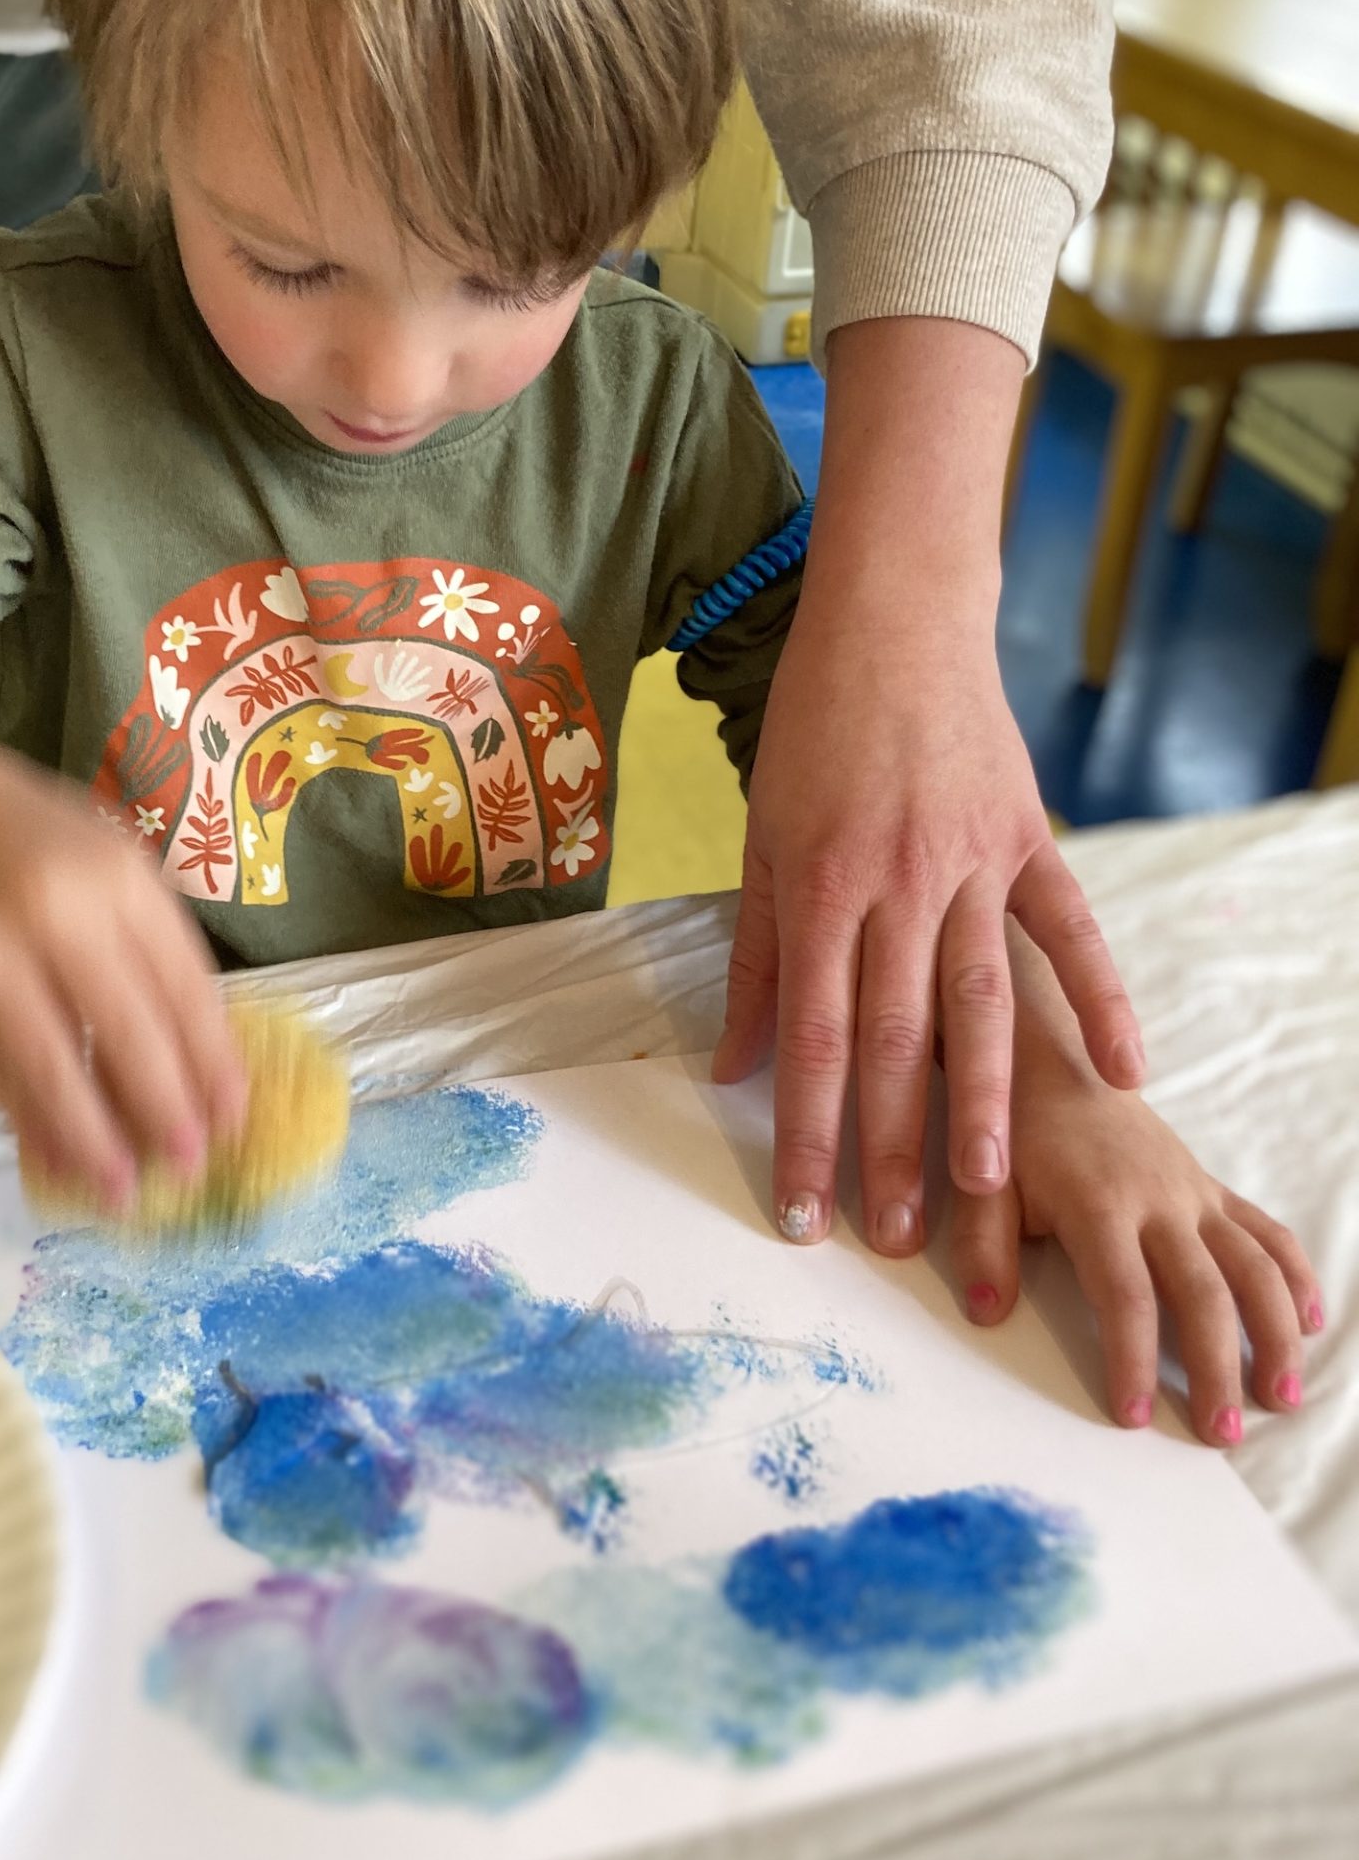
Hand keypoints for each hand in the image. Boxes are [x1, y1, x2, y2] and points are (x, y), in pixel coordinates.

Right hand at [0, 747, 247, 1210]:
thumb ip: (160, 953)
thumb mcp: (118, 874)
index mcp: (120, 879)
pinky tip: (56, 1160)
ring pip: (49, 1061)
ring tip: (120, 1190)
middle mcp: (56, 912)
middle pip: (122, 1026)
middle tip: (189, 1164)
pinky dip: (27, 1121)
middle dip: (160, 1104)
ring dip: (88, 1134)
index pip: (180, 983)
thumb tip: (208, 1069)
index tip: (234, 1116)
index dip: (211, 1057)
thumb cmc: (50, 856)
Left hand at [712, 316, 1141, 1256]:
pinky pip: (1072, 932)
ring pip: (982, 1004)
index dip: (806, 1134)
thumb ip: (756, 957)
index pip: (812, 1040)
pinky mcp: (1028, 840)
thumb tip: (733, 1068)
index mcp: (818, 886)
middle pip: (896, 1040)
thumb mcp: (760, 835)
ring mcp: (971, 862)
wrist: (893, 618)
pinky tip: (1126, 1074)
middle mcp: (895, 883)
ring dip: (985, 1104)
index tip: (801, 1215)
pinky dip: (1103, 1000)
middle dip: (889, 1148)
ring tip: (990, 1194)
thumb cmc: (810, 729)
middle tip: (892, 1241)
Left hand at [950, 954, 1320, 1444]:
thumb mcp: (983, 1183)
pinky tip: (1308, 1323)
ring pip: (1254, 1268)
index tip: (1133, 1415)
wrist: (1054, 1057)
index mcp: (1100, 1204)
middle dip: (1215, 1368)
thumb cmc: (1013, 1129)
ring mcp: (1194, 1194)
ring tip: (1280, 1397)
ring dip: (1273, 1335)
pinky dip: (1295, 1277)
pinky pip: (1266, 1233)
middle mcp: (1161, 1201)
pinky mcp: (1211, 1189)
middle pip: (1204, 1293)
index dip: (1131, 1358)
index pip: (1125, 1295)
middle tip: (1219, 1434)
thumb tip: (986, 1311)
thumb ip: (982, 1245)